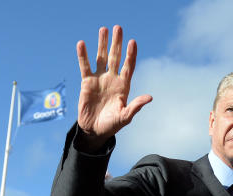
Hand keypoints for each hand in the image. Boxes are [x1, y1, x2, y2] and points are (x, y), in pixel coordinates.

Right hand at [75, 25, 151, 148]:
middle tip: (118, 28)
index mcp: (123, 85)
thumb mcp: (125, 117)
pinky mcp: (86, 82)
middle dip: (117, 43)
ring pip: (101, 57)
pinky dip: (83, 56)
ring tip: (103, 29)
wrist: (94, 131)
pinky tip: (82, 44)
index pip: (129, 66)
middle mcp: (112, 79)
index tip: (132, 42)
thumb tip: (150, 97)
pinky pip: (85, 66)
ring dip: (102, 44)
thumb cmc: (112, 125)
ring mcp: (99, 79)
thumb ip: (135, 106)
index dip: (131, 55)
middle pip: (116, 57)